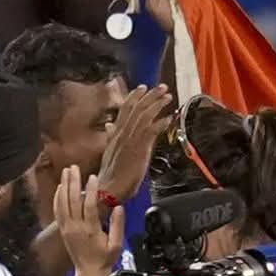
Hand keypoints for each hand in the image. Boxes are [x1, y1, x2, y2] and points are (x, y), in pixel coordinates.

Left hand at [55, 165, 125, 275]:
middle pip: (73, 200)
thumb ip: (118, 225)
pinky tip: (60, 188)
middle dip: (73, 182)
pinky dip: (58, 198)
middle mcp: (76, 227)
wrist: (89, 273)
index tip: (93, 177)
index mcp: (90, 230)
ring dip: (64, 186)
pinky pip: (58, 211)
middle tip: (74, 167)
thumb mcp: (116, 245)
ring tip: (66, 172)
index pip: (89, 205)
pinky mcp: (63, 230)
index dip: (91, 191)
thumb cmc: (104, 260)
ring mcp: (67, 228)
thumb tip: (118, 207)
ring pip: (63, 203)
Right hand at [96, 84, 173, 201]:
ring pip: (144, 116)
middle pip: (136, 108)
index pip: (125, 109)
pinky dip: (160, 124)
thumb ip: (112, 137)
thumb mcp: (110, 152)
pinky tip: (169, 119)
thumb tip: (110, 125)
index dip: (134, 97)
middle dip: (150, 96)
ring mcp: (130, 140)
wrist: (107, 188)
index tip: (142, 88)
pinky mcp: (138, 149)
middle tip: (162, 87)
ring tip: (167, 97)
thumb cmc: (110, 174)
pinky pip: (150, 132)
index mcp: (115, 133)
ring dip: (157, 105)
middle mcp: (122, 133)